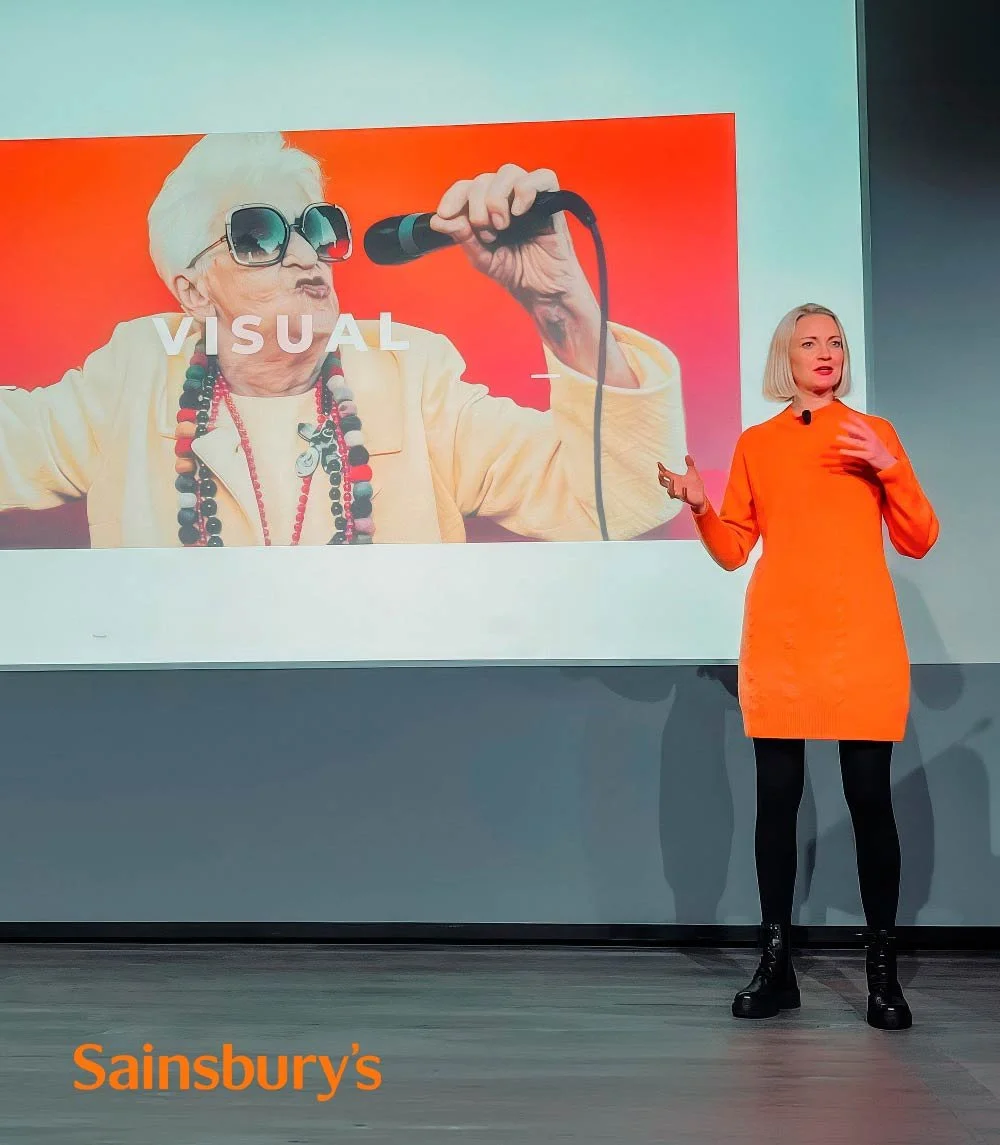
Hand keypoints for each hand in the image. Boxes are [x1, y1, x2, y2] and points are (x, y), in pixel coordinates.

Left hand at [429, 164, 588, 300]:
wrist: (543, 291)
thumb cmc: (516, 272)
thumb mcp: (482, 258)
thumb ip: (462, 237)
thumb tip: (439, 220)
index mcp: (487, 209)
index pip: (466, 187)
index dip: (453, 196)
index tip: (446, 213)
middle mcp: (506, 198)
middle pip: (483, 179)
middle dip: (477, 205)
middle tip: (486, 233)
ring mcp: (528, 198)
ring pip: (508, 172)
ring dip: (497, 199)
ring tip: (502, 226)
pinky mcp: (551, 201)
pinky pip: (542, 177)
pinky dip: (525, 191)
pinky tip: (519, 213)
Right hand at [658, 455, 706, 512]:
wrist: (701, 496)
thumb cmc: (695, 485)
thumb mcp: (693, 473)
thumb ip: (690, 464)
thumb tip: (687, 455)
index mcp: (676, 479)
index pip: (666, 474)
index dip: (661, 468)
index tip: (658, 463)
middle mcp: (675, 486)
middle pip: (664, 483)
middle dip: (661, 479)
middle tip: (660, 473)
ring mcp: (679, 493)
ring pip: (670, 491)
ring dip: (670, 486)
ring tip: (672, 480)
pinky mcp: (685, 498)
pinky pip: (682, 496)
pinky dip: (683, 493)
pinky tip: (684, 488)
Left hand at [836, 413, 896, 471]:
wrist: (888, 462)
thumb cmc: (877, 450)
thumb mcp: (870, 441)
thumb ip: (859, 436)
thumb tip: (849, 430)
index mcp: (873, 435)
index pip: (864, 425)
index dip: (856, 419)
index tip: (848, 414)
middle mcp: (872, 440)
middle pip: (861, 432)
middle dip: (851, 427)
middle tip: (840, 423)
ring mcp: (871, 448)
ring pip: (858, 443)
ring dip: (847, 440)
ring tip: (837, 437)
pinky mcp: (869, 456)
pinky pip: (858, 453)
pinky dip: (850, 452)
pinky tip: (841, 451)